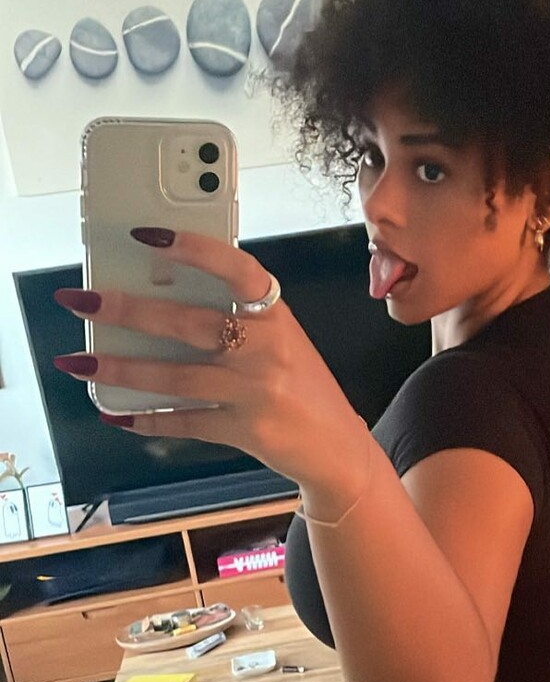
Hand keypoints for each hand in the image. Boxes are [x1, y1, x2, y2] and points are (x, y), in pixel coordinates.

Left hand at [53, 228, 369, 507]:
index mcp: (275, 315)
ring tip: (79, 362)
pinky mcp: (246, 431)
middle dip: (127, 311)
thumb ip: (233, 316)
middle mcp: (268, 350)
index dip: (194, 249)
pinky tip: (115, 413)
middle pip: (189, 324)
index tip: (147, 235)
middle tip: (82, 301)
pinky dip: (146, 420)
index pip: (237, 269)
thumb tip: (157, 293)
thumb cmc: (300, 384)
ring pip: (176, 378)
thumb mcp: (279, 338)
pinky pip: (185, 423)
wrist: (337, 447)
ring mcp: (256, 392)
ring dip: (121, 370)